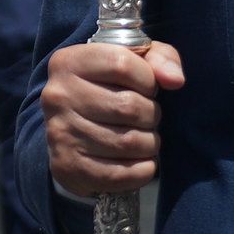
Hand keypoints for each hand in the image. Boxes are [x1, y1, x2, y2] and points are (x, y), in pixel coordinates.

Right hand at [42, 41, 185, 196]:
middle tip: (148, 118)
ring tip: (145, 138)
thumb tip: (176, 80)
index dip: (148, 79)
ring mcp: (60, 133)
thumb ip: (160, 59)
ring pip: (127, 142)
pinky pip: (118, 175)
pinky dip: (142, 170)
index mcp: (68, 62)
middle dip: (151, 114)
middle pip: (128, 105)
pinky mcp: (67, 167)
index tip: (148, 88)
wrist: (71, 129)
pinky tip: (142, 162)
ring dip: (149, 143)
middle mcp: (57, 96)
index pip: (122, 64)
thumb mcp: (134, 61)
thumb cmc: (110, 87)